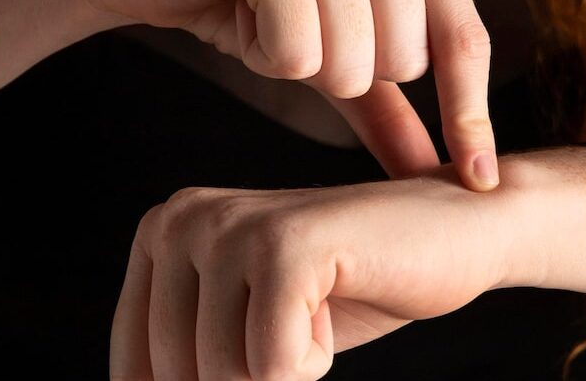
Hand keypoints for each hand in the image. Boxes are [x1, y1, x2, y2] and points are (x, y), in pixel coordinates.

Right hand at [78, 0, 497, 188]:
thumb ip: (387, 109)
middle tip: (294, 28)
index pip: (461, 37)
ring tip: (264, 14)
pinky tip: (239, 10)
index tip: (477, 183)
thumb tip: (438, 172)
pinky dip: (263, 53)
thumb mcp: (331, 54)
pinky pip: (297, 56)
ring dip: (299, 63)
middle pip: (402, 61)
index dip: (469, 114)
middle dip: (343, 71)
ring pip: (352, 63)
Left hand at [109, 173, 507, 379]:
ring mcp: (230, 227)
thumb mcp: (243, 326)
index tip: (257, 363)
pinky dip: (316, 358)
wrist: (449, 233)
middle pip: (180, 378)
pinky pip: (276, 367)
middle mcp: (180, 219)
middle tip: (296, 321)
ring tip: (316, 304)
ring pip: (226, 378)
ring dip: (287, 364)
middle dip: (253, 373)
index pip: (136, 367)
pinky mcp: (285, 246)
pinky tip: (336, 300)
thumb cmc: (345, 289)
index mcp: (160, 234)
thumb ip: (193, 364)